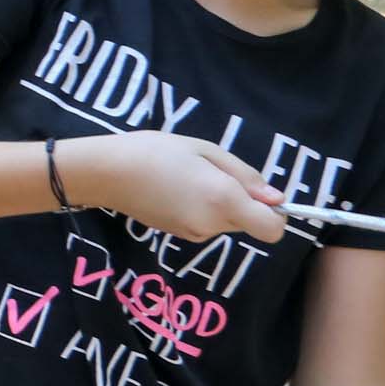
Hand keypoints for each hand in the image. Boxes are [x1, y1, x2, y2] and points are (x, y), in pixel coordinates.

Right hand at [65, 131, 286, 242]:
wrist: (107, 172)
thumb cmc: (157, 151)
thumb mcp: (207, 150)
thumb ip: (246, 176)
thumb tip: (277, 199)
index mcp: (224, 200)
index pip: (273, 229)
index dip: (275, 214)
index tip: (260, 193)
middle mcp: (213, 224)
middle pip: (249, 223)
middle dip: (243, 202)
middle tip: (212, 172)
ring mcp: (194, 234)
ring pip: (227, 222)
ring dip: (220, 205)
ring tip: (189, 178)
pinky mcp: (179, 235)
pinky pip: (206, 224)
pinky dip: (201, 209)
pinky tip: (176, 190)